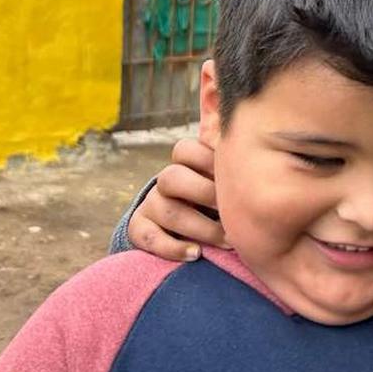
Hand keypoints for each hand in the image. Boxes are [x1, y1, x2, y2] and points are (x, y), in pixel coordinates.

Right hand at [126, 137, 224, 261]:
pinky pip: (148, 237)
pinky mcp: (139, 229)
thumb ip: (232, 157)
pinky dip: (173, 247)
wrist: (182, 227)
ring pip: (166, 210)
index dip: (206, 160)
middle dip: (204, 194)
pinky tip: (196, 254)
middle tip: (233, 210)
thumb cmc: (215, 198)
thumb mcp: (223, 177)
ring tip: (228, 242)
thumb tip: (234, 117)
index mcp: (185, 164)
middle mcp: (164, 181)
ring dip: (201, 227)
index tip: (231, 176)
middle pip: (172, 177)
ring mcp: (150, 204)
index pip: (184, 150)